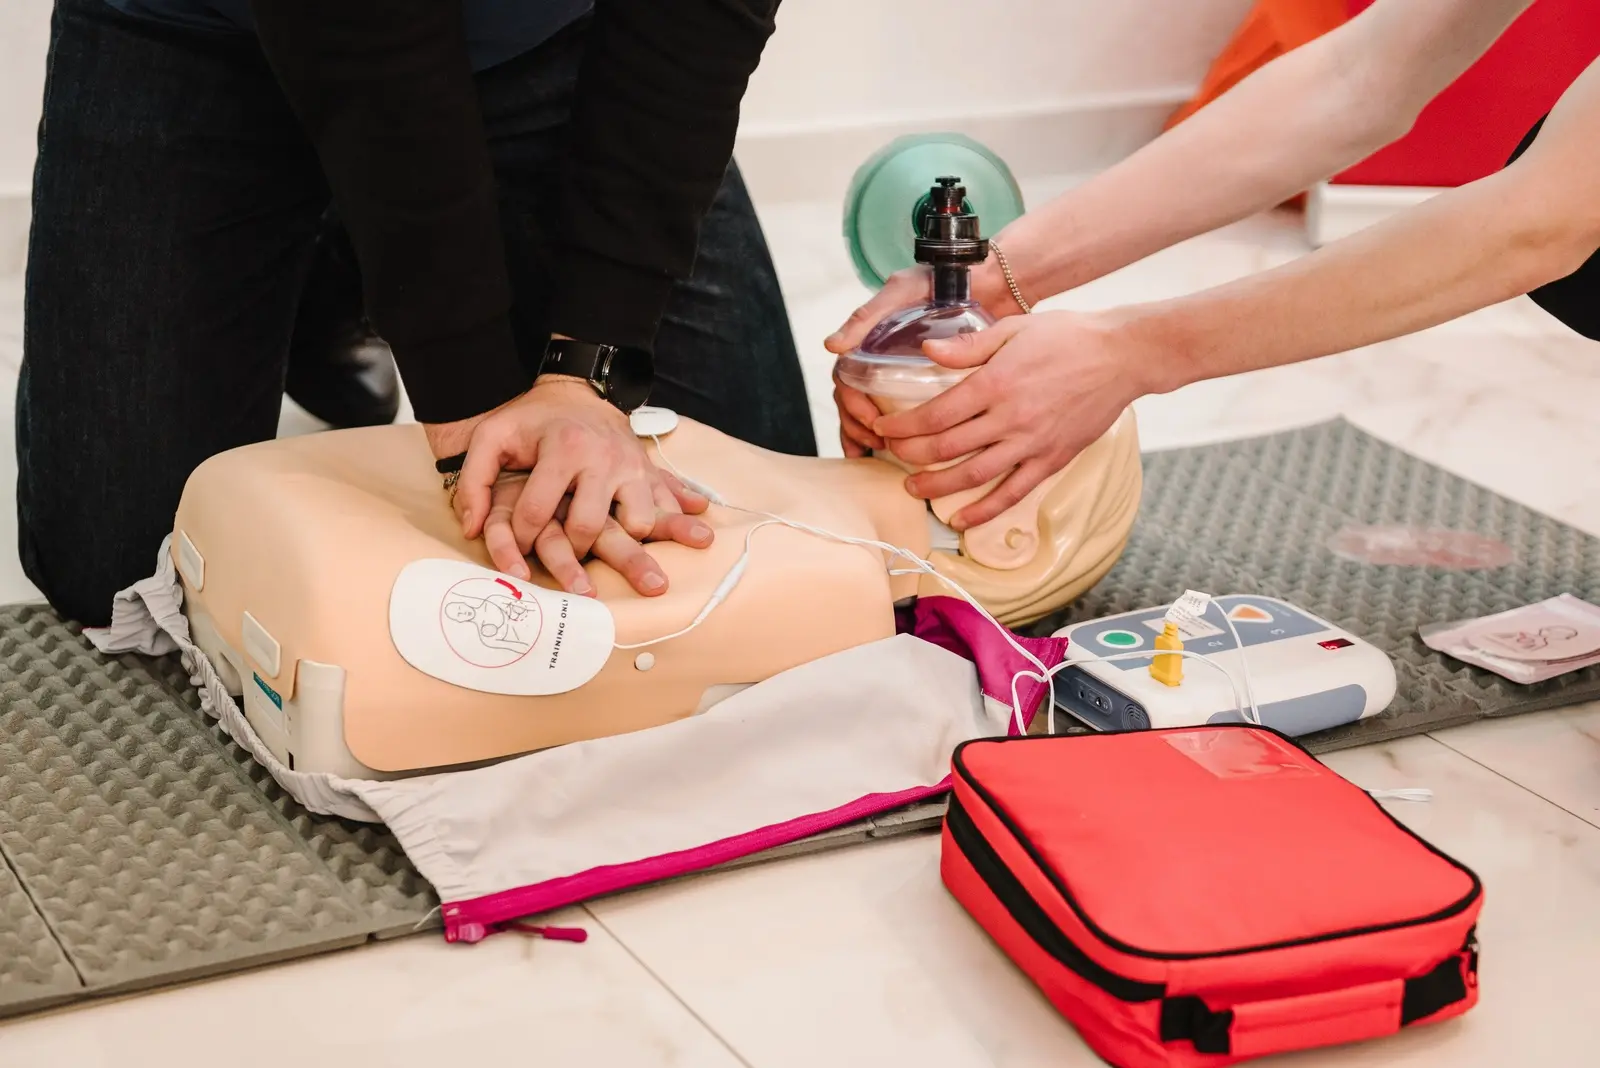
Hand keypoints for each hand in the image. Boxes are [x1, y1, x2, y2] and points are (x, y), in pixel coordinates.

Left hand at [440, 376, 711, 595]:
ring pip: (639, 522)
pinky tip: (696, 536)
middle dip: (572, 553)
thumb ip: (474, 480)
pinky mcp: (649, 470)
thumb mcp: (492, 436)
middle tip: (562, 560)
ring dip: (626, 543)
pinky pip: (671, 501)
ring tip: (614, 553)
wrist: (578, 389)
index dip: (518, 540)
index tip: (515, 552)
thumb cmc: (531, 419)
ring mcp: (632, 465)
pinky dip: (681, 521)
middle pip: (590, 525)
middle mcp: (602, 458)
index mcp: (562, 449)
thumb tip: (471, 529)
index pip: (537, 511)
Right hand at [823, 257, 1019, 456]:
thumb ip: (867, 316)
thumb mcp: (900, 292)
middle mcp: (880, 361)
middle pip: (853, 403)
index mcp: (869, 343)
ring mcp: (900, 374)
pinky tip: (891, 454)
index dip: (851, 404)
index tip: (870, 421)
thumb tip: (831, 347)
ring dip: (868, 436)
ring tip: (881, 452)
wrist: (986, 281)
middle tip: (877, 442)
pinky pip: (903, 415)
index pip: (846, 381)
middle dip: (858, 427)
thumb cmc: (938, 281)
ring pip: (870, 413)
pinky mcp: (925, 384)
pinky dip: (894, 436)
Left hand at [871, 310, 1161, 529]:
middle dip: (910, 454)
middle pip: (947, 447)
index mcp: (996, 382)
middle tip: (890, 455)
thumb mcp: (1014, 328)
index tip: (883, 428)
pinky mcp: (1052, 459)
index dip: (903, 425)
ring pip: (973, 475)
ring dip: (937, 487)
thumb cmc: (1068, 335)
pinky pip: (1012, 492)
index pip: (936, 413)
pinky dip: (984, 510)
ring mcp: (1032, 443)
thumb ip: (968, 346)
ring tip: (913, 488)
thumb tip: (927, 350)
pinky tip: (962, 520)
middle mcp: (1010, 417)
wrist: (1122, 355)